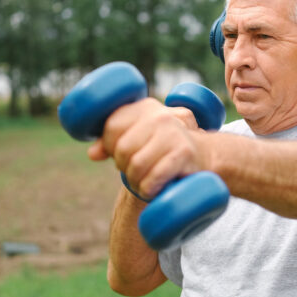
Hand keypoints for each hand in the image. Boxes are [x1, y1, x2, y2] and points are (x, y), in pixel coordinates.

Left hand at [87, 98, 206, 199]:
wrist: (204, 156)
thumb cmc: (164, 149)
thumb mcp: (140, 139)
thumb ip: (114, 142)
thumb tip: (92, 153)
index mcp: (145, 107)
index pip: (111, 127)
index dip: (111, 147)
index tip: (124, 155)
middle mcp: (159, 116)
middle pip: (122, 149)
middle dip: (125, 168)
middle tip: (137, 173)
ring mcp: (172, 133)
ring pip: (135, 166)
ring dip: (137, 183)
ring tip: (145, 182)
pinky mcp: (182, 153)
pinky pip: (152, 178)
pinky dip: (149, 189)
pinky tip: (155, 189)